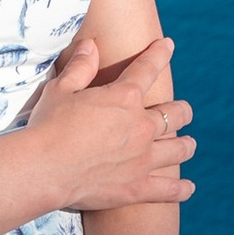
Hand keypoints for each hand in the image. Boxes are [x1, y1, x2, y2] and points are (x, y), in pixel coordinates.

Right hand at [32, 33, 194, 212]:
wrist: (44, 168)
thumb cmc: (47, 126)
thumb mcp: (60, 90)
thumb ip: (80, 67)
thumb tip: (91, 45)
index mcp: (124, 97)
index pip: (147, 68)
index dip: (159, 53)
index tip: (168, 45)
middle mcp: (141, 126)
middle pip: (175, 113)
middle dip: (182, 110)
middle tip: (183, 110)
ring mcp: (143, 158)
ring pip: (179, 149)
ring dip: (187, 144)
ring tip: (189, 144)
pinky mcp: (137, 187)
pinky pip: (169, 189)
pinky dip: (181, 189)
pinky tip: (188, 187)